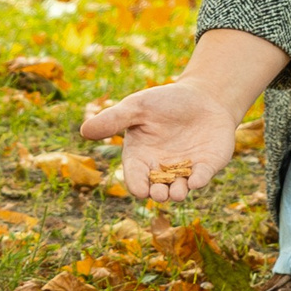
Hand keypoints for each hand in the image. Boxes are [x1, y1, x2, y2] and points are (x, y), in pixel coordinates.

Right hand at [80, 81, 239, 202]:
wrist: (201, 96)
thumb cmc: (164, 102)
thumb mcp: (138, 106)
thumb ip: (114, 119)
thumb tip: (84, 131)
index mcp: (141, 158)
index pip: (135, 178)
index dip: (137, 186)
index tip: (141, 189)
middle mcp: (162, 169)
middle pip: (156, 189)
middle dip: (158, 194)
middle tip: (160, 192)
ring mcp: (185, 170)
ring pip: (179, 189)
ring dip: (177, 193)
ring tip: (177, 191)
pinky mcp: (206, 166)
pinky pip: (202, 178)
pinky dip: (199, 181)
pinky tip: (196, 180)